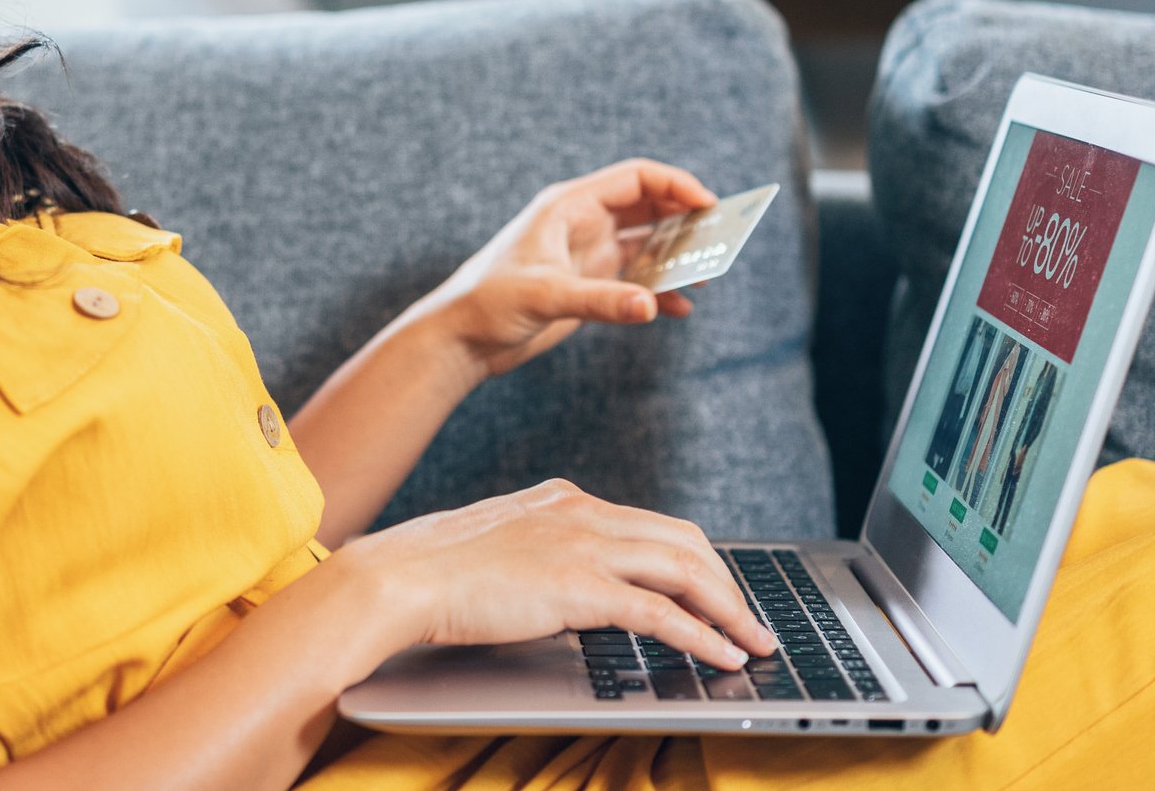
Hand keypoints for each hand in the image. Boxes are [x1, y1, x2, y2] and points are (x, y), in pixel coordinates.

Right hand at [335, 479, 776, 670]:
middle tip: (747, 619)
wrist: (402, 575)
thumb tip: (566, 584)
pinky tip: (723, 655)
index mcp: (566, 499)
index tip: (717, 591)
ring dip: (730, 610)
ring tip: (752, 641)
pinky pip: (663, 612)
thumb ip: (543, 552)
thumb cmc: (437, 569)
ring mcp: (584, 546)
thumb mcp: (504, 545)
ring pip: (687, 569)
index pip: (654, 524)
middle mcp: (584, 512)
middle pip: (685, 540)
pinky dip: (704, 635)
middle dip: (728, 583)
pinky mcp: (579, 586)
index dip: (697, 560)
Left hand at [405, 159, 717, 383]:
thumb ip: (600, 300)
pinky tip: (679, 308)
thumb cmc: (488, 303)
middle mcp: (581, 225)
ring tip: (706, 274)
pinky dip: (660, 289)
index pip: (635, 179)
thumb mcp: (545, 297)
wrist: (460, 341)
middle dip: (686, 220)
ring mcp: (586, 255)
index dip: (676, 185)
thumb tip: (652, 306)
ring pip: (646, 243)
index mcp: (569, 207)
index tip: (710, 205)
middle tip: (722, 239)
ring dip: (677, 256)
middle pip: (648, 207)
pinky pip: (636, 279)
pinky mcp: (587, 286)